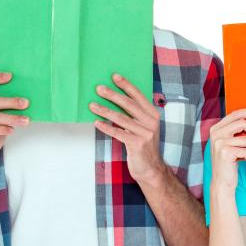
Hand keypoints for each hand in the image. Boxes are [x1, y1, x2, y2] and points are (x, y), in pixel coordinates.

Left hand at [90, 73, 169, 187]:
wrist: (151, 169)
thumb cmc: (144, 146)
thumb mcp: (144, 127)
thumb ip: (135, 115)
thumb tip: (116, 100)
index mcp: (153, 115)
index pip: (138, 96)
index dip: (126, 85)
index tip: (114, 76)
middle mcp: (151, 122)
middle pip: (129, 105)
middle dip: (113, 95)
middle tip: (99, 88)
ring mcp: (145, 133)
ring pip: (121, 118)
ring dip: (105, 110)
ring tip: (92, 105)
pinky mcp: (137, 144)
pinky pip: (119, 133)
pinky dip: (106, 127)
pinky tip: (97, 123)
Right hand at [207, 108, 245, 194]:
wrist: (221, 183)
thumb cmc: (229, 163)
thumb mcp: (232, 146)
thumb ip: (238, 134)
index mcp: (216, 129)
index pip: (234, 114)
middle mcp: (216, 133)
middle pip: (241, 123)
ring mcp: (219, 142)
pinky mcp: (225, 152)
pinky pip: (245, 151)